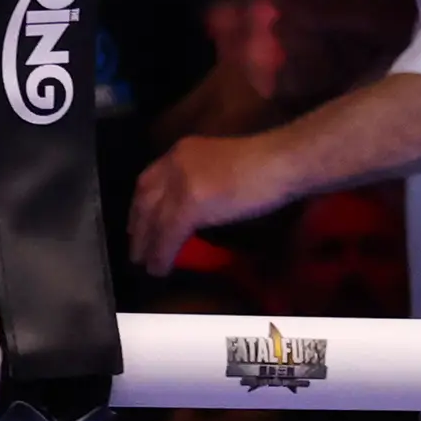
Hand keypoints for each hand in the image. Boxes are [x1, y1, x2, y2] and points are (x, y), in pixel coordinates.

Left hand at [129, 131, 290, 276]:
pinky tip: (161, 268)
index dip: (141, 202)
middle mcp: (175, 164)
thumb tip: (199, 206)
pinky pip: (168, 236)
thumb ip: (205, 178)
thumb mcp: (225, 165)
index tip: (140, 219)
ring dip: (146, 245)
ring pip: (154, 220)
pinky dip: (161, 254)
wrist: (284, 162)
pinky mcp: (189, 205)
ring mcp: (181, 184)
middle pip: (145, 199)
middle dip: (138, 226)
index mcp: (184, 151)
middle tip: (136, 247)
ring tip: (145, 264)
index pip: (150, 178)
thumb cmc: (269, 162)